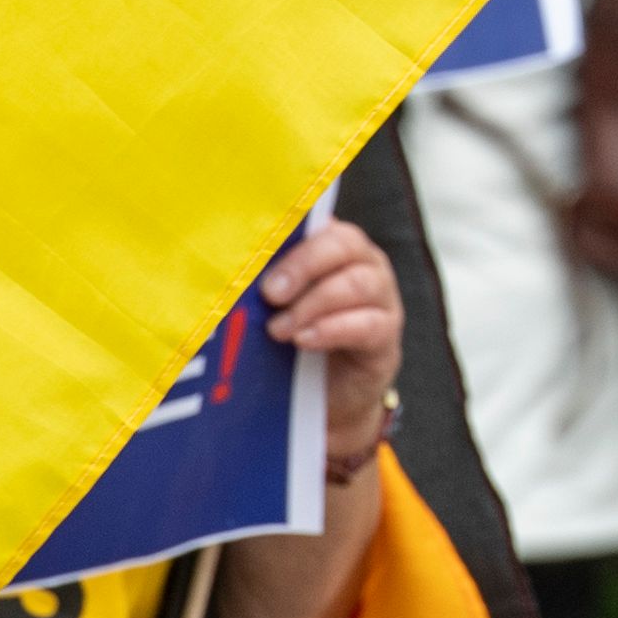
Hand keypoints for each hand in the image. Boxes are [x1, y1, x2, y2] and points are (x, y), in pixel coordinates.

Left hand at [262, 217, 402, 467]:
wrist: (323, 398)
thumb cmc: (293, 341)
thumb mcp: (274, 307)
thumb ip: (264, 284)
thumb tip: (230, 272)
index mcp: (333, 245)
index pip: (319, 220)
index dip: (292, 231)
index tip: (258, 251)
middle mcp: (364, 263)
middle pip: (344, 243)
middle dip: (303, 265)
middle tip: (270, 293)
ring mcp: (381, 298)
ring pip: (359, 283)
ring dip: (313, 304)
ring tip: (279, 329)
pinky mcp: (387, 336)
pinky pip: (369, 324)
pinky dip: (332, 330)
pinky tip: (304, 340)